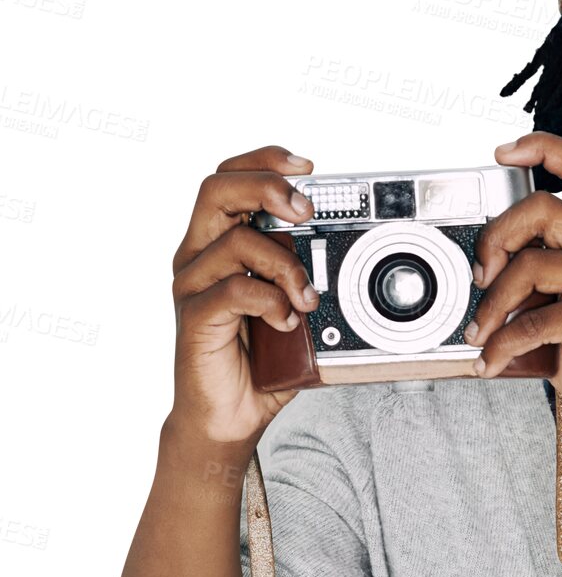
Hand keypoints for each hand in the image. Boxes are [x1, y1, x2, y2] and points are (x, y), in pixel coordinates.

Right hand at [165, 144, 319, 449]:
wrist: (228, 415)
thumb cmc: (259, 361)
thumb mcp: (291, 306)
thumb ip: (306, 274)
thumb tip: (353, 255)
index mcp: (217, 243)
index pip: (229, 178)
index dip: (264, 161)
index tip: (308, 166)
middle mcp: (198, 256)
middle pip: (217, 189)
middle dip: (268, 187)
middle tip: (305, 210)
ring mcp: (192, 285)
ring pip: (235, 242)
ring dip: (284, 264)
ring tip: (306, 296)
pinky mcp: (193, 317)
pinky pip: (235, 291)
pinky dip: (271, 301)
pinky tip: (287, 320)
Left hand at [466, 132, 561, 450]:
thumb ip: (535, 278)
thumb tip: (480, 271)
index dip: (541, 147)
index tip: (504, 153)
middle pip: (542, 206)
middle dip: (495, 238)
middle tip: (482, 275)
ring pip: (529, 264)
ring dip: (491, 305)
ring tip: (482, 332)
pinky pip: (532, 320)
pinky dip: (501, 345)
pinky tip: (494, 360)